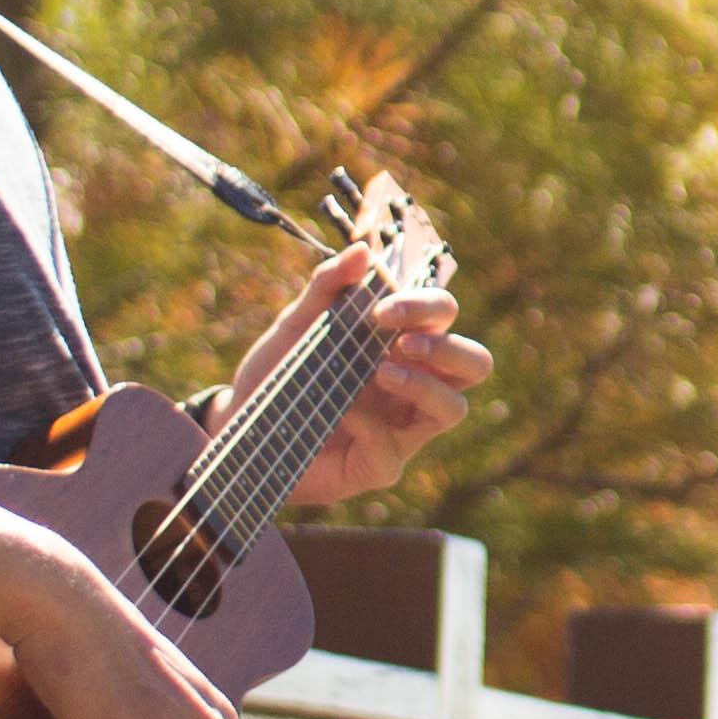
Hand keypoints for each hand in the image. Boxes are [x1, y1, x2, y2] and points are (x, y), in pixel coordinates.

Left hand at [220, 240, 493, 507]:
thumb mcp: (297, 322)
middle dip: (449, 348)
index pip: (444, 317)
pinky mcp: (378, 467)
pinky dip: (371, 428)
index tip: (383, 309)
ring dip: (424, 387)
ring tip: (382, 373)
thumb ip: (327, 287)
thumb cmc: (282, 369)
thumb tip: (361, 251)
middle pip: (475, 364)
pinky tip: (344, 414)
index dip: (428, 307)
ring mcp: (402, 429)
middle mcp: (415, 386)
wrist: (242, 421)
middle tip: (404, 343)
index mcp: (404, 344)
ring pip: (453, 409)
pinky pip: (392, 452)